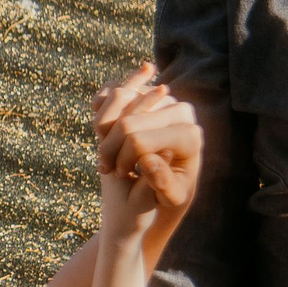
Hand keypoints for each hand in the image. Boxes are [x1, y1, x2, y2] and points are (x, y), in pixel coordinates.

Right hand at [93, 68, 201, 233]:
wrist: (177, 173)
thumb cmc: (174, 189)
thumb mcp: (172, 197)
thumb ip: (162, 182)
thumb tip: (147, 160)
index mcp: (189, 137)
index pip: (140, 140)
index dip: (122, 158)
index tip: (117, 174)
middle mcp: (182, 111)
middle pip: (128, 122)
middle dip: (109, 146)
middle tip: (103, 167)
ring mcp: (167, 97)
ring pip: (120, 99)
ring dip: (102, 125)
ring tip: (103, 149)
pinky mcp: (152, 92)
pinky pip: (119, 89)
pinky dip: (102, 101)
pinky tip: (98, 121)